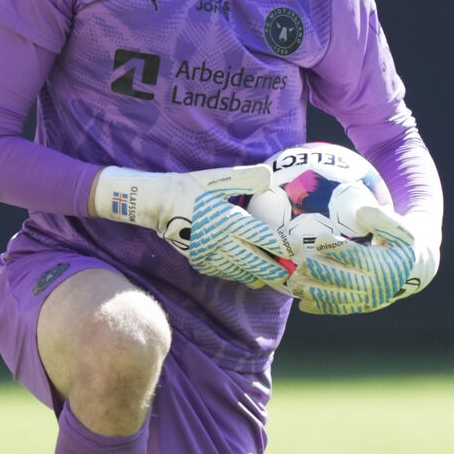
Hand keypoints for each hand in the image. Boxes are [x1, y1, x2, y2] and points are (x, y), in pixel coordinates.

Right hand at [91, 164, 288, 286]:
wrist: (158, 204)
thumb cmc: (190, 188)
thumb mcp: (216, 178)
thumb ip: (245, 178)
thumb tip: (270, 176)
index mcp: (225, 218)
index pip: (259, 235)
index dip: (279, 244)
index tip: (295, 248)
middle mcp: (218, 239)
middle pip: (252, 260)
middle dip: (272, 269)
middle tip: (288, 272)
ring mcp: (207, 253)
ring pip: (238, 271)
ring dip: (257, 275)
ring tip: (272, 277)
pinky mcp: (198, 260)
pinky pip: (222, 273)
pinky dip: (237, 275)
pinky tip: (247, 273)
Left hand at [286, 203, 438, 315]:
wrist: (416, 269)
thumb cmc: (404, 243)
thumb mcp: (402, 228)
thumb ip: (382, 218)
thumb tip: (360, 212)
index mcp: (386, 264)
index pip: (356, 257)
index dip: (336, 248)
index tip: (318, 239)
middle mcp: (376, 285)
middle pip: (342, 280)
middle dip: (319, 272)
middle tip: (300, 262)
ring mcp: (368, 299)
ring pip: (338, 298)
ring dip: (314, 292)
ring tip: (294, 283)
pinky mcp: (362, 306)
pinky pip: (340, 309)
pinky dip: (321, 308)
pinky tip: (303, 304)